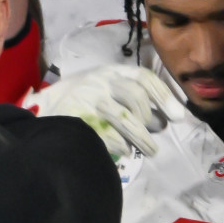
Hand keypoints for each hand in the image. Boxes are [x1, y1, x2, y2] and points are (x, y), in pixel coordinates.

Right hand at [21, 65, 184, 157]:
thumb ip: (134, 98)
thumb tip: (167, 119)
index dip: (164, 95)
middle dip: (151, 120)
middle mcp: (99, 81)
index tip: (179, 116)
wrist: (44, 109)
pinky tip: (125, 151)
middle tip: (158, 138)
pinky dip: (122, 146)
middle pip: (135, 97)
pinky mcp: (78, 119)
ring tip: (151, 150)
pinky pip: (109, 136)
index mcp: (109, 71)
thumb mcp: (106, 88)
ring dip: (142, 138)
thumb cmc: (83, 99)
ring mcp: (87, 100)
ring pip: (125, 119)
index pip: (142, 77)